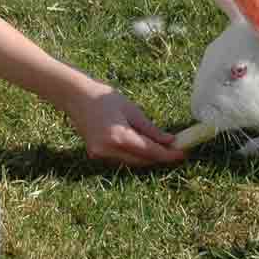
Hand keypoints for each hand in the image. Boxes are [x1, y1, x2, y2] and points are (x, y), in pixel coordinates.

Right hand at [65, 80, 185, 166]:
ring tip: (161, 147)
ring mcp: (100, 154)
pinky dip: (132, 155)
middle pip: (141, 161)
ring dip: (146, 157)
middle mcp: (108, 149)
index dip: (168, 155)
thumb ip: (150, 129)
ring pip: (131, 162)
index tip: (182, 154)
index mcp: (118, 136)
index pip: (149, 152)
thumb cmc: (103, 98)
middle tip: (175, 150)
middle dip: (159, 157)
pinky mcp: (96, 154)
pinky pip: (120, 158)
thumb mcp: (131, 109)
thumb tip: (169, 141)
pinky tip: (140, 145)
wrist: (76, 96)